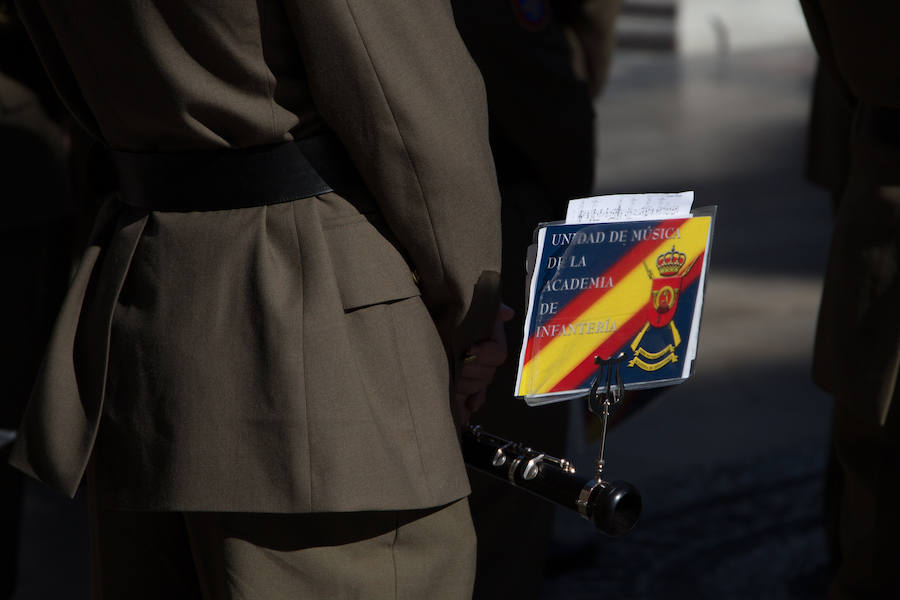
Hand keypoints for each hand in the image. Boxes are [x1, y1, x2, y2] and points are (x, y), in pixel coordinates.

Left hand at [454, 303, 514, 425]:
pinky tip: (467, 408)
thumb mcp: (468, 306)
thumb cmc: (449, 310)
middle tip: (455, 363)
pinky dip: (470, 404)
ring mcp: (475, 374)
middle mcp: (484, 359)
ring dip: (465, 385)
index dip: (485, 354)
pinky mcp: (464, 386)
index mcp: (490, 341)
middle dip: (470, 370)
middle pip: (487, 374)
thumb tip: (507, 312)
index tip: (470, 349)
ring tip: (451, 377)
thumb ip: (490, 309)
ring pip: (478, 387)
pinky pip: (473, 399)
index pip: (498, 354)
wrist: (428, 318)